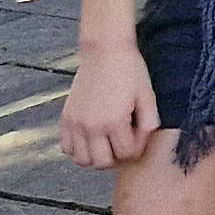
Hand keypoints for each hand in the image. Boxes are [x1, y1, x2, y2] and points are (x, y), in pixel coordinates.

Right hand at [60, 44, 161, 170]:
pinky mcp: (65, 119)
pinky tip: (90, 138)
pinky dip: (77, 149)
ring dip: (95, 157)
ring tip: (107, 144)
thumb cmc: (129, 70)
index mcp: (114, 121)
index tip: (139, 138)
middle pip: (101, 163)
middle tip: (123, 145)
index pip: (126, 154)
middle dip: (116, 158)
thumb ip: (149, 122)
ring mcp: (75, 124)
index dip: (136, 149)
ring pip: (82, 160)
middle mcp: (91, 127)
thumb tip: (143, 142)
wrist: (105, 51)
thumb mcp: (147, 94)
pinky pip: (66, 148)